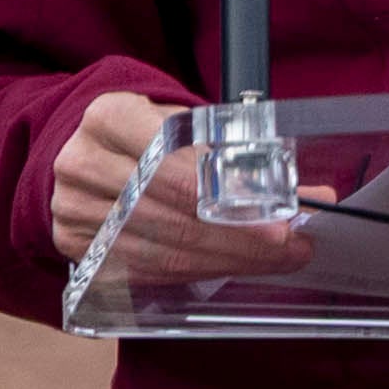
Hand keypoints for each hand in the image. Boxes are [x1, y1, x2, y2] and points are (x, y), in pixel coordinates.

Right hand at [49, 91, 325, 279]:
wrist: (85, 147)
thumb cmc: (149, 133)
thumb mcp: (186, 123)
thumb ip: (242, 153)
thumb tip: (317, 195)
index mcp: (111, 116)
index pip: (178, 164)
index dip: (231, 197)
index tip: (283, 220)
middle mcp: (83, 162)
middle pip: (174, 214)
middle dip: (241, 238)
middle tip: (291, 248)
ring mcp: (72, 206)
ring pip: (160, 248)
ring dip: (224, 260)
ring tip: (271, 261)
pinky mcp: (74, 243)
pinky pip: (143, 269)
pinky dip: (192, 272)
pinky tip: (228, 267)